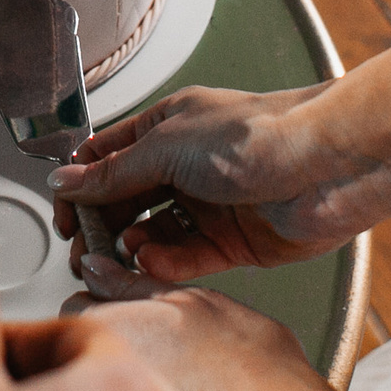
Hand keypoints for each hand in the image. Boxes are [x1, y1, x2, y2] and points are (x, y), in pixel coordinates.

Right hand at [48, 84, 390, 279]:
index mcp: (168, 127)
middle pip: (126, 201)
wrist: (325, 167)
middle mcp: (186, 165)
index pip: (107, 157)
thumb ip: (113, 171)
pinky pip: (186, 258)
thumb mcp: (167, 146)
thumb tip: (66, 181)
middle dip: (102, 226)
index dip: (81, 186)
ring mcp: (209, 205)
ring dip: (132, 247)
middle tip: (86, 250)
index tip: (65, 215)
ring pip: (153, 235)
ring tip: (122, 256)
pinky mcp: (232, 242)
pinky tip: (152, 262)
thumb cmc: (258, 135)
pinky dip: (165, 263)